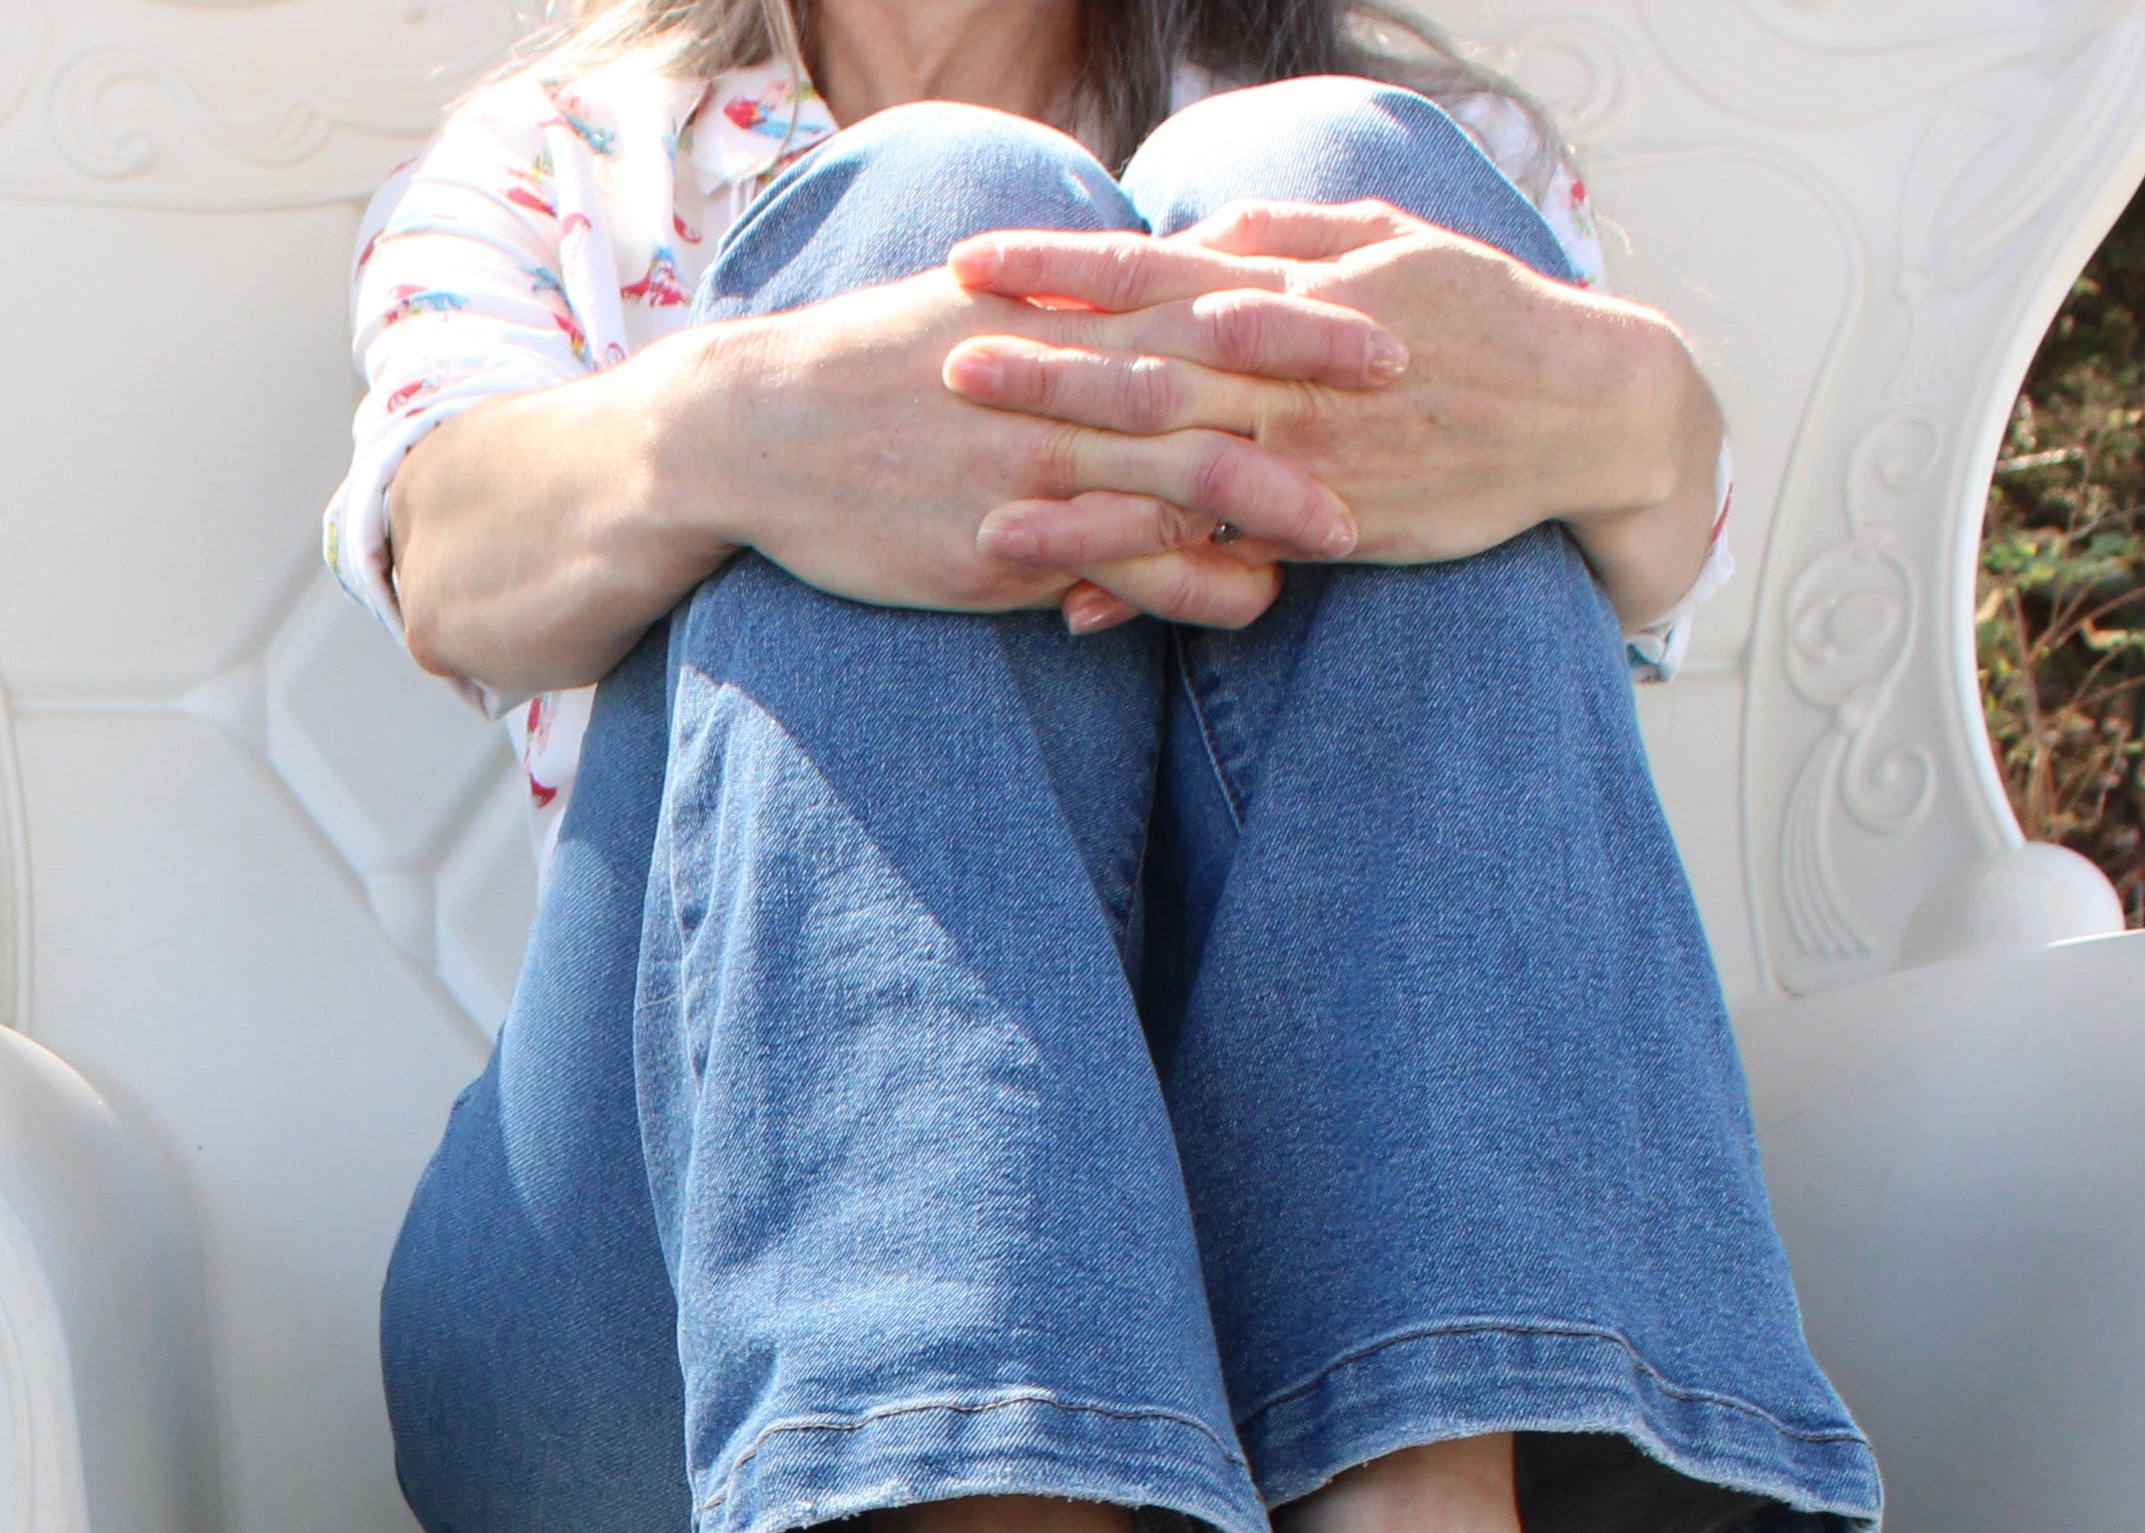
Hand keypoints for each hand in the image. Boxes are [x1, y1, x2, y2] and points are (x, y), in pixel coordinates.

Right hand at [678, 261, 1376, 630]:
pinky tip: (1254, 604)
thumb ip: (1068, 306)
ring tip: (1356, 524)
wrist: (760, 431)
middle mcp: (1057, 379)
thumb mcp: (974, 310)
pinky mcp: (1000, 542)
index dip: (1295, 292)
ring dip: (1273, 499)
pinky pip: (1117, 568)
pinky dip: (1191, 587)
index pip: (1200, 291)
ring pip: (1177, 474)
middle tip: (1411, 379)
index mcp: (1059, 315)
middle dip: (1312, 374)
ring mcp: (1032, 462)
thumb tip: (1140, 291)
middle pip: (1210, 368)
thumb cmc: (871, 372)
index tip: (1381, 289)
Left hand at [942, 205, 1722, 634]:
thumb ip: (1281, 238)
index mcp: (1290, 290)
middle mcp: (1288, 368)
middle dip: (1040, 367)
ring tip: (983, 507)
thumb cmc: (1482, 320)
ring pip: (1170, 469)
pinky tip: (1076, 605)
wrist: (1585, 408)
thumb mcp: (1384, 247)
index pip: (1151, 267)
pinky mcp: (1332, 525)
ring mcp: (1307, 451)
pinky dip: (1149, 582)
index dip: (1059, 265)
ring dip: (1075, 489)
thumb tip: (1193, 232)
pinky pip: (1223, 560)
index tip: (973, 260)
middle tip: (943, 365)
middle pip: (1140, 364)